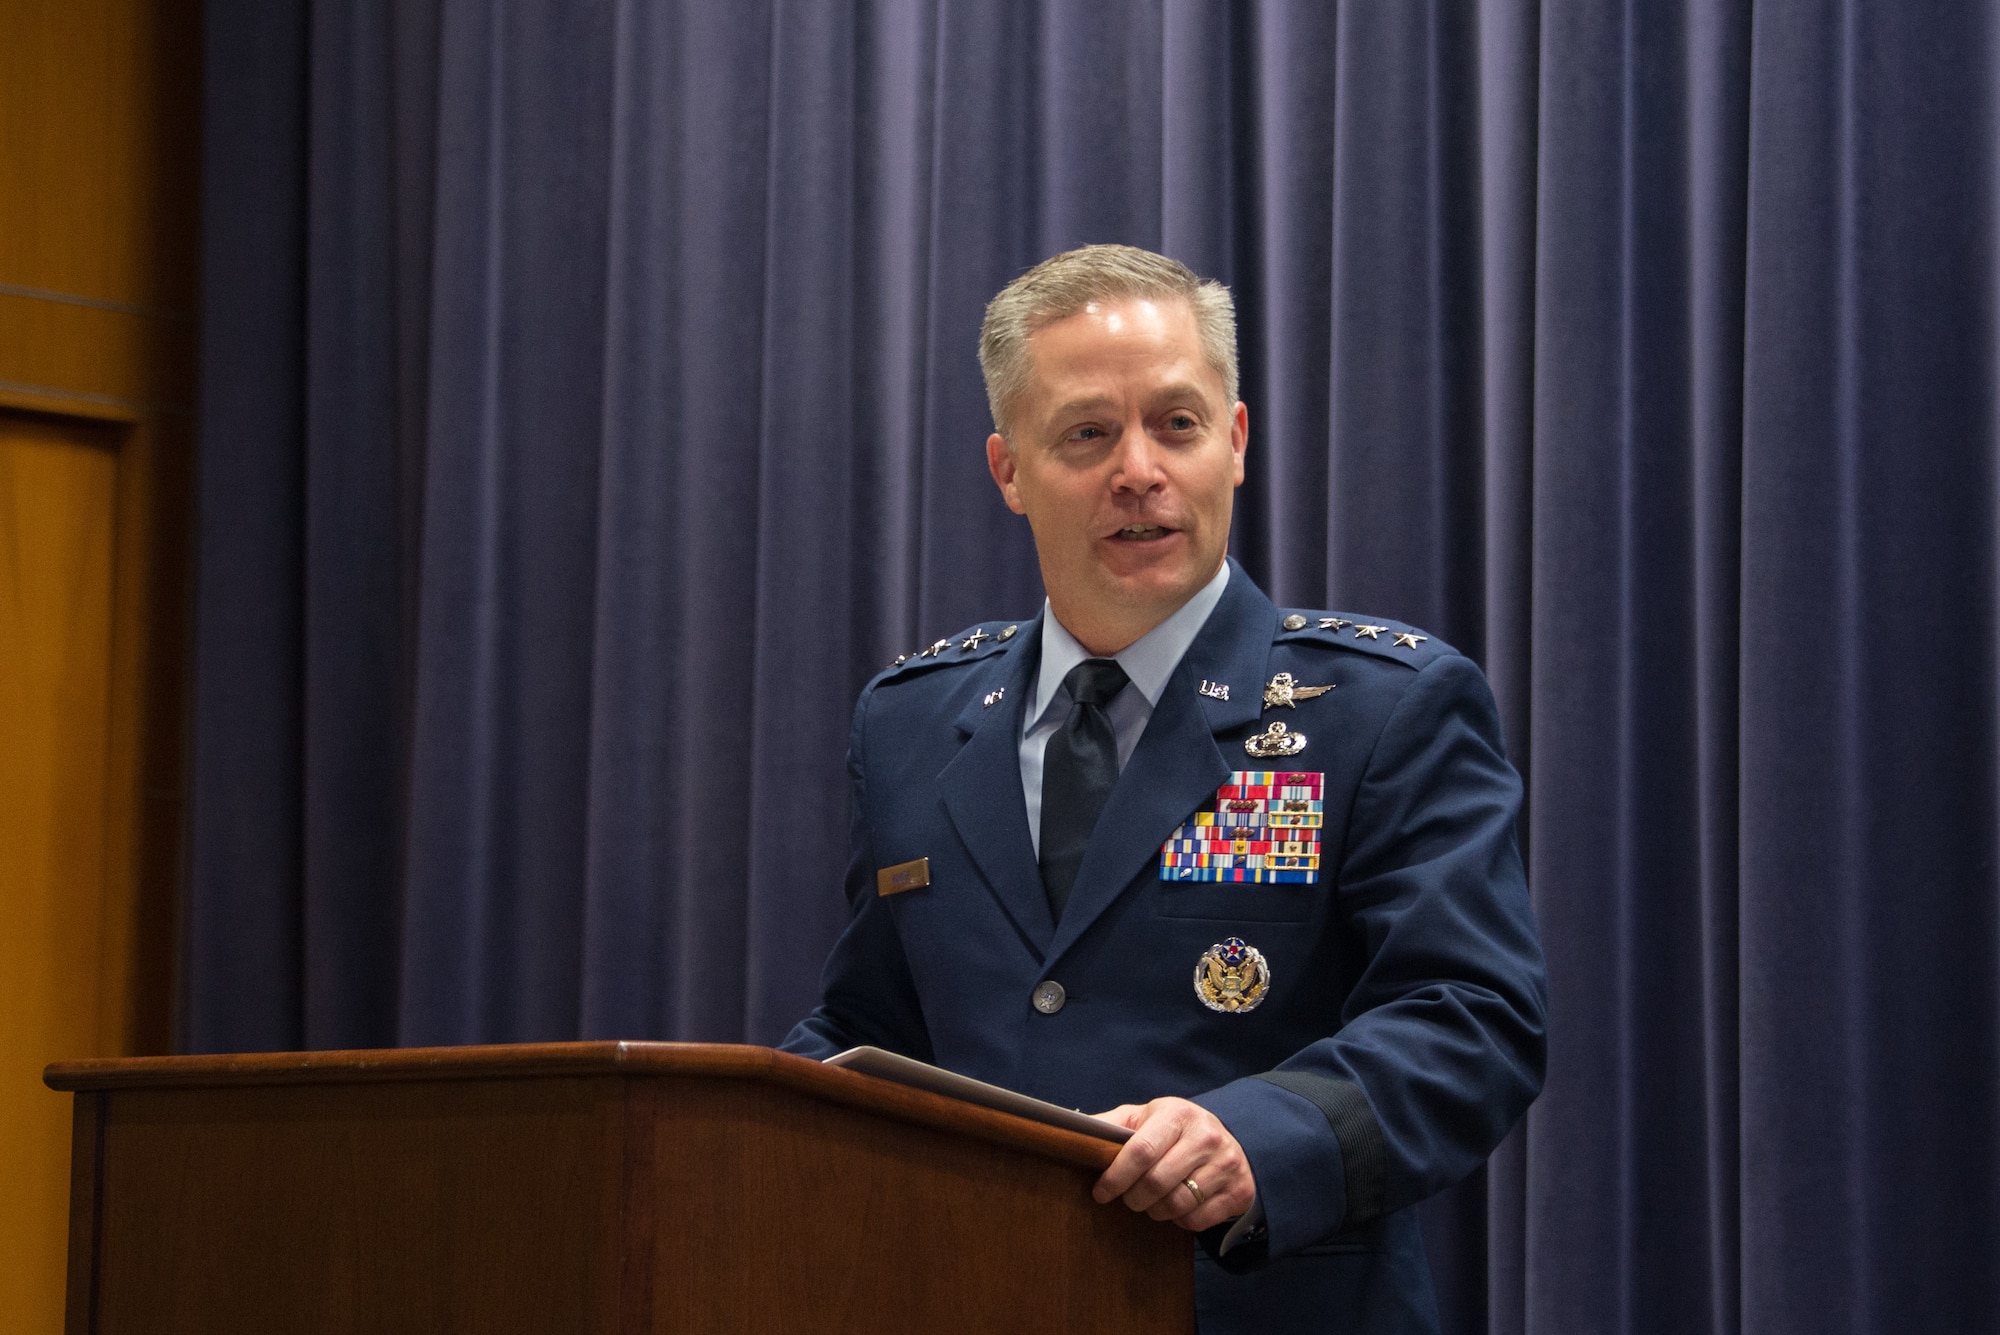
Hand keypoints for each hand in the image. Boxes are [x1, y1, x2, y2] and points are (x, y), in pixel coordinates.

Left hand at [1091, 1097, 1255, 1230]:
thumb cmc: (1175, 1131)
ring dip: (1155, 1211)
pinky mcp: (1239, 1191)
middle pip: (1156, 1183)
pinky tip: (1177, 1207)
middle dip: (1133, 1198)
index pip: (1140, 1151)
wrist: (1231, 1141)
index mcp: (1178, 1114)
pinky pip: (1197, 1221)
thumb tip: (1073, 1131)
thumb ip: (1112, 1124)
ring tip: (1150, 1202)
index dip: (1116, 1176)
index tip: (1100, 1192)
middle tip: (1128, 1199)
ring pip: (1176, 1205)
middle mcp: (1206, 1136)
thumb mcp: (1146, 1117)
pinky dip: (1179, 1220)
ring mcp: (1227, 1164)